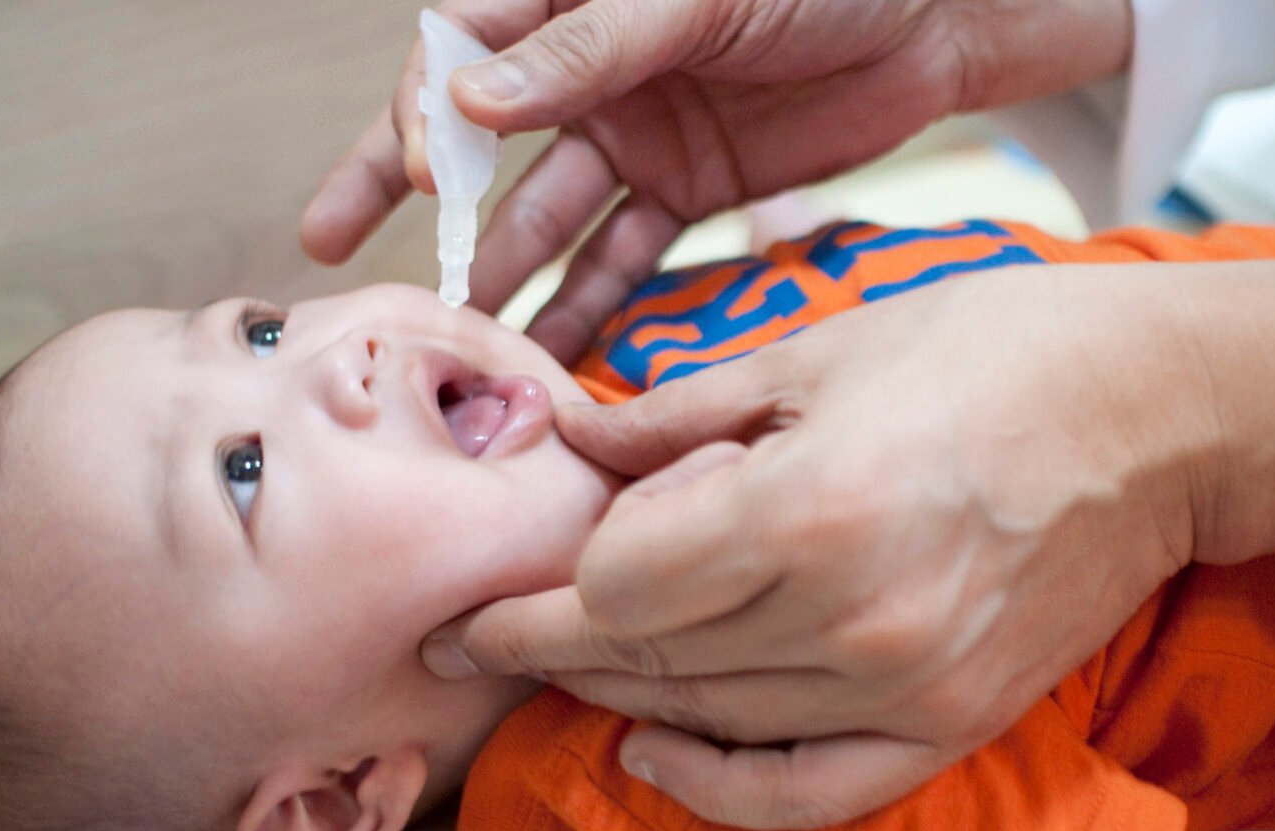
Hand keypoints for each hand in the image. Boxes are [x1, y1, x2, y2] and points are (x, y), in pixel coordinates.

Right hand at [300, 0, 1131, 361]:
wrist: (935, 19)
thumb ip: (584, 49)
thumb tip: (467, 101)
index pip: (460, 50)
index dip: (425, 114)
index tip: (424, 178)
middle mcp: (590, 74)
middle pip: (479, 143)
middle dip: (412, 195)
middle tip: (339, 250)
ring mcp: (639, 138)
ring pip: (551, 216)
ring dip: (508, 275)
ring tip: (465, 340)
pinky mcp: (691, 194)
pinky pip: (627, 256)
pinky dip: (594, 304)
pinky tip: (557, 353)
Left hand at [423, 263, 1268, 829]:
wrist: (1159, 413)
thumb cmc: (995, 350)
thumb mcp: (819, 349)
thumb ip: (681, 415)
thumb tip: (576, 442)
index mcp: (806, 506)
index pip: (614, 587)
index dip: (529, 599)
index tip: (472, 604)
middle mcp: (849, 616)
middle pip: (646, 659)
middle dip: (545, 652)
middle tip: (479, 640)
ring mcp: (906, 684)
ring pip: (709, 718)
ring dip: (614, 698)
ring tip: (557, 669)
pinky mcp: (952, 721)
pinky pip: (809, 786)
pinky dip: (719, 787)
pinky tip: (653, 756)